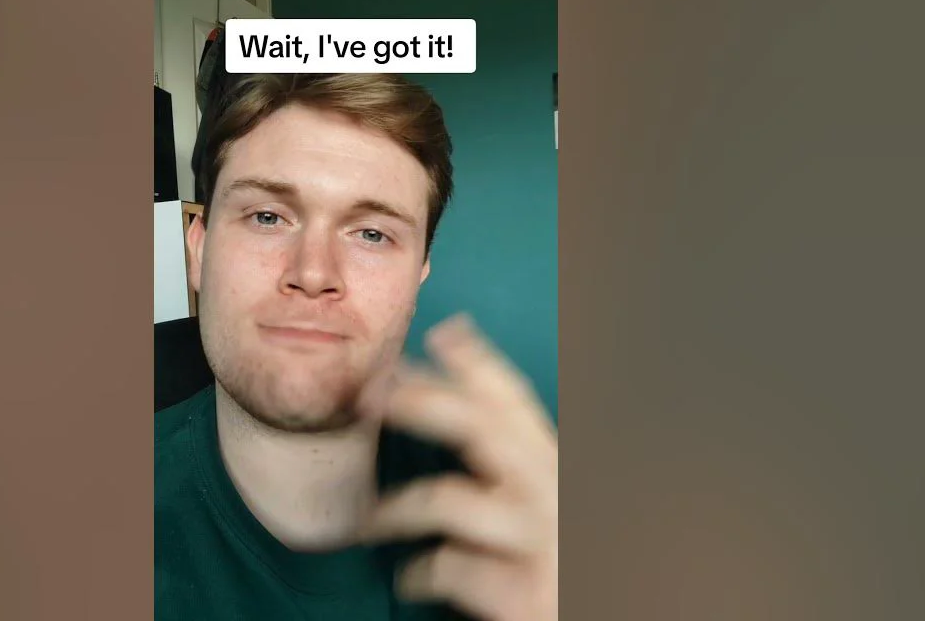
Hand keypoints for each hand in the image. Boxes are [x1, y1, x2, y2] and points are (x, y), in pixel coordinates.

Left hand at [357, 314, 557, 620]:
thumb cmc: (556, 567)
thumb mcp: (547, 508)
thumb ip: (512, 465)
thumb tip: (459, 407)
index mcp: (556, 469)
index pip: (516, 402)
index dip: (478, 363)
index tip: (442, 331)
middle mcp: (554, 495)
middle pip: (484, 427)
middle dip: (424, 403)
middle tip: (372, 396)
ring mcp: (541, 543)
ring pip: (449, 499)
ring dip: (397, 508)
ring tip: (368, 522)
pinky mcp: (524, 592)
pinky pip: (449, 566)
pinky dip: (420, 572)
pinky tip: (411, 579)